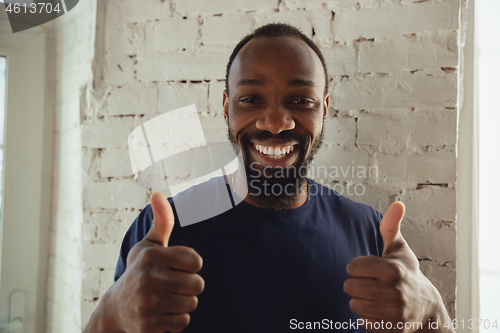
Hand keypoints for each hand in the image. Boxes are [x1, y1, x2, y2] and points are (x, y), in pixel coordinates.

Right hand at [98, 192, 203, 332]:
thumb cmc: (140, 271)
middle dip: (189, 287)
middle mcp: (148, 278)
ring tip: (164, 299)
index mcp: (152, 255)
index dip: (191, 266)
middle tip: (171, 286)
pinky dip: (175, 321)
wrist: (116, 310)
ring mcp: (148, 303)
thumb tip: (158, 193)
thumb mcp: (149, 246)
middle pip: (198, 285)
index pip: (197, 262)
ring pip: (191, 304)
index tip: (176, 267)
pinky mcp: (150, 325)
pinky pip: (182, 323)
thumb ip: (162, 222)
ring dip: (182, 304)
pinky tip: (160, 314)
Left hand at [343, 202, 450, 332]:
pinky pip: (362, 322)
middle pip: (349, 287)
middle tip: (370, 284)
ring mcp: (392, 312)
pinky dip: (368, 318)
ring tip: (376, 297)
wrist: (428, 310)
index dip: (356, 267)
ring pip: (353, 305)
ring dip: (361, 302)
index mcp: (393, 269)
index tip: (366, 269)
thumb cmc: (408, 275)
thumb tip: (397, 203)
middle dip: (356, 285)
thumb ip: (391, 227)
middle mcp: (393, 291)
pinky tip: (380, 311)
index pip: (352, 267)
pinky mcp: (390, 329)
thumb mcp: (400, 250)